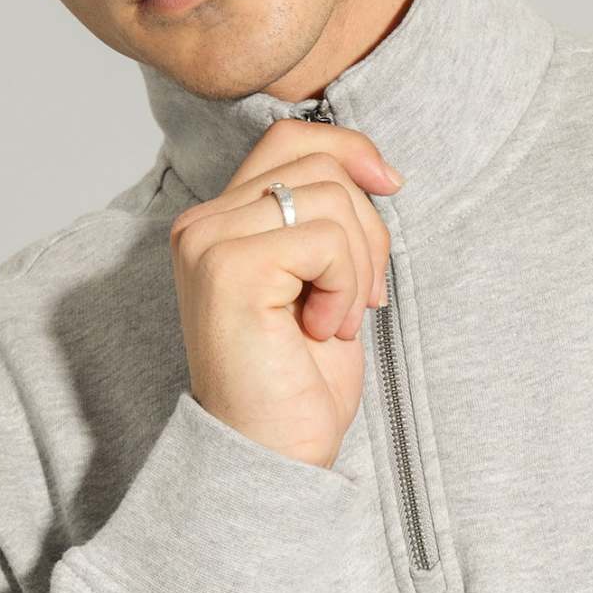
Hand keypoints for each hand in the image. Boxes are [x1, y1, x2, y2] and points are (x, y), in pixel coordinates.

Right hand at [167, 119, 404, 468]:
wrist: (273, 453)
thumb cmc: (299, 381)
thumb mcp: (326, 282)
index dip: (350, 148)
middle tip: (362, 298)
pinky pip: (324, 239)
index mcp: (220, 222)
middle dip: (367, 228)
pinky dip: (345, 287)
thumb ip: (328, 221)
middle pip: (317, 163)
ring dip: (357, 266)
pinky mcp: (227, 268)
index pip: (289, 139)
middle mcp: (200, 224)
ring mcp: (208, 242)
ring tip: (334, 321)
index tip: (392, 186)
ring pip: (328, 198)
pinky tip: (322, 331)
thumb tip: (377, 169)